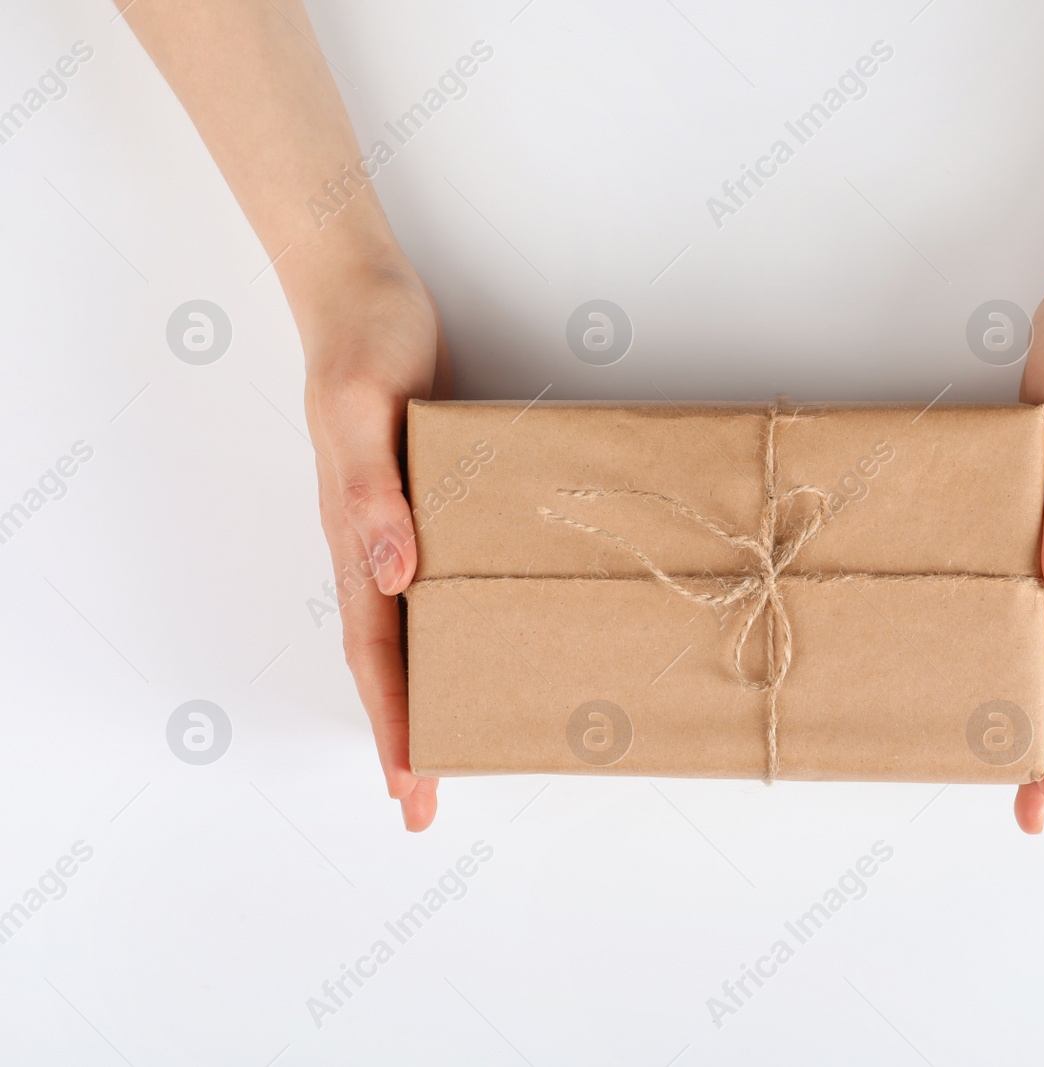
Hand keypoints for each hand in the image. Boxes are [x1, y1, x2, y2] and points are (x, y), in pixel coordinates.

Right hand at [299, 259, 449, 830]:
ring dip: (427, 690)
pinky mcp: (426, 502)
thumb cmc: (363, 347)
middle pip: (387, 659)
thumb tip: (391, 579)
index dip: (391, 724)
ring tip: (455, 743)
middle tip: (425, 802)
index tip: (408, 789)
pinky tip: (482, 640)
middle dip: (405, 734)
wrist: (367, 296)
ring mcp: (398, 527)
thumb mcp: (361, 413)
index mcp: (354, 538)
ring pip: (409, 630)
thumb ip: (371, 495)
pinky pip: (437, 581)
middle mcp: (374, 546)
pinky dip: (449, 626)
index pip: (372, 652)